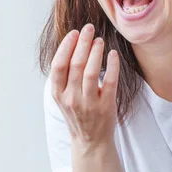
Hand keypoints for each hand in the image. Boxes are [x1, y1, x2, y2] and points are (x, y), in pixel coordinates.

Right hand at [50, 23, 119, 153]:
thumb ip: (65, 76)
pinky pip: (110, 82)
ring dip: (95, 52)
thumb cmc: (78, 114)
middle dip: (82, 43)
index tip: (74, 33)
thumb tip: (71, 45)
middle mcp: (71, 98)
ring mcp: (88, 103)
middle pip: (76, 65)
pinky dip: (111, 66)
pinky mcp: (106, 106)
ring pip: (91, 72)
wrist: (91, 142)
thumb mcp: (63, 97)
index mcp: (58, 94)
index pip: (58, 66)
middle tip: (88, 29)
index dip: (65, 47)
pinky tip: (112, 54)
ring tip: (99, 40)